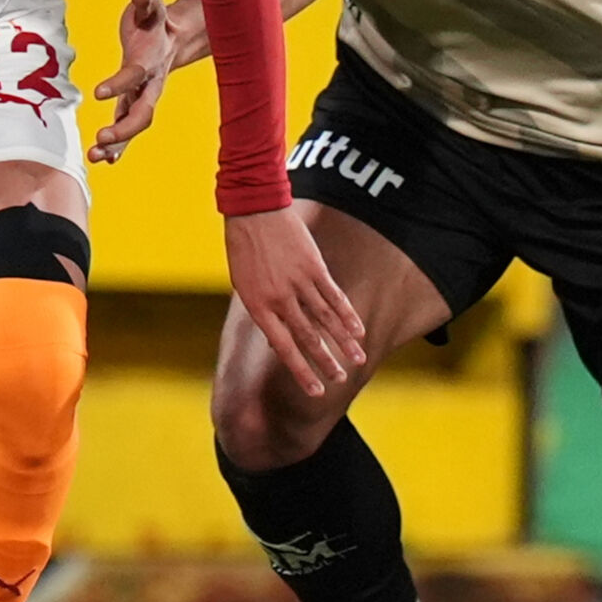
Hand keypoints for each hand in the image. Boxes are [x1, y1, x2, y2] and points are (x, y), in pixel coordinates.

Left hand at [89, 0, 178, 163]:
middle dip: (123, 128)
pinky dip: (118, 145)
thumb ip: (147, 1)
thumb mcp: (151, 8)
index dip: (119, 83)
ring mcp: (143, 96)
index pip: (135, 75)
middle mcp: (150, 84)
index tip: (98, 92)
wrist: (174, 37)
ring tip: (95, 156)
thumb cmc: (155, 21)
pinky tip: (103, 160)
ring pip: (134, 124)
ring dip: (116, 143)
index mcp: (151, 61)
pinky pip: (127, 126)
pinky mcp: (134, 101)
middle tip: (101, 138)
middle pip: (142, 112)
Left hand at [225, 208, 365, 397]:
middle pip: (308, 338)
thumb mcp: (244, 284)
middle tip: (340, 380)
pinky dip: (347, 314)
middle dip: (326, 362)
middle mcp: (280, 299)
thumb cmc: (244, 248)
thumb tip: (277, 337)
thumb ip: (263, 310)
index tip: (315, 390)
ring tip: (358, 360)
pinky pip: (334, 295)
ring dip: (343, 342)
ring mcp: (298, 283)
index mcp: (259, 307)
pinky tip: (358, 330)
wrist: (253, 211)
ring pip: (326, 320)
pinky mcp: (314, 267)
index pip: (284, 348)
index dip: (301, 371)